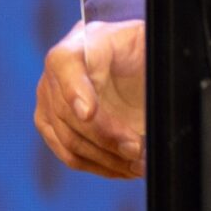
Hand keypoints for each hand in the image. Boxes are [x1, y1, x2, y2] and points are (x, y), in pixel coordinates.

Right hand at [34, 19, 146, 177]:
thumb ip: (147, 54)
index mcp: (76, 46)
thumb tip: (163, 84)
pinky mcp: (50, 128)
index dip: (75, 92)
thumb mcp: (145, 41)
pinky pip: (71, 156)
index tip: (88, 113)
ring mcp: (47, 104)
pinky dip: (101, 166)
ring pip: (70, 142)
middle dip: (107, 138)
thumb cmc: (134, 46)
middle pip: (71, 115)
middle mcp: (53, 76)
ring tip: (139, 165)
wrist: (120, 56)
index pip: (66, 66)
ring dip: (107, 159)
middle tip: (138, 150)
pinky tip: (125, 168)